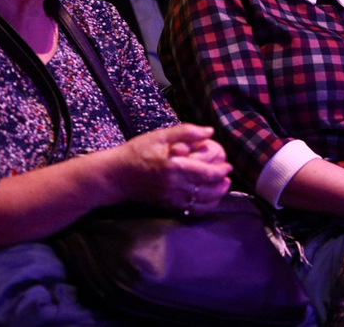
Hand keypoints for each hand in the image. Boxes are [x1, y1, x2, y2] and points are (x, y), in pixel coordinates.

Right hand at [115, 124, 232, 214]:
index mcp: (175, 166)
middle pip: (208, 190)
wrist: (115, 175)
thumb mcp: (160, 135)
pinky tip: (208, 199)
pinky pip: (191, 211)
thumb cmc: (137, 152)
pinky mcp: (167, 206)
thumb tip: (210, 131)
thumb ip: (187, 132)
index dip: (222, 170)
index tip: (228, 165)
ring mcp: (171, 198)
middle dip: (222, 184)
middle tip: (228, 177)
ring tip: (222, 188)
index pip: (207, 173)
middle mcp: (175, 185)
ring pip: (202, 203)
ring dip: (217, 197)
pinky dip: (204, 207)